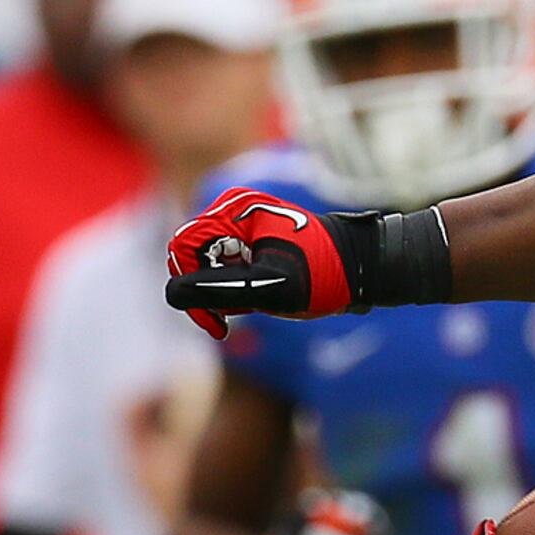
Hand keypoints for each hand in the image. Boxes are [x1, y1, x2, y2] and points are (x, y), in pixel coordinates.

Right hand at [165, 188, 361, 335]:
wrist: (362, 267)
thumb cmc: (324, 274)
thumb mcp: (272, 287)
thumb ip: (221, 289)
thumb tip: (172, 293)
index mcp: (235, 211)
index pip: (183, 249)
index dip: (189, 288)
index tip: (217, 324)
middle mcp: (232, 210)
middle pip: (189, 257)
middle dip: (207, 292)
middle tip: (233, 322)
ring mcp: (239, 223)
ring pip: (204, 265)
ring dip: (222, 292)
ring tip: (256, 305)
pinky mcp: (247, 239)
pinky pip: (222, 266)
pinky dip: (233, 289)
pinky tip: (258, 298)